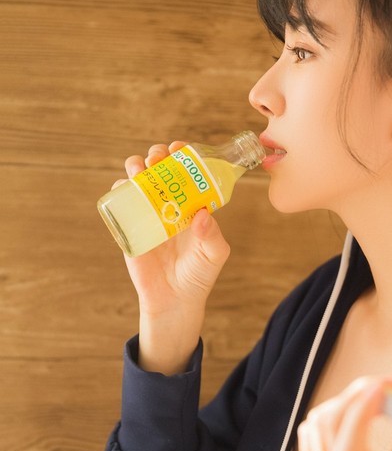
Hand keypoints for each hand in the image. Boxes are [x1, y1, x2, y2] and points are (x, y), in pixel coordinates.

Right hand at [114, 142, 230, 372]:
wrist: (174, 301)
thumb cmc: (198, 275)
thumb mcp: (214, 255)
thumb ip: (212, 237)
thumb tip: (202, 215)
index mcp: (192, 205)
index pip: (187, 172)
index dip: (183, 156)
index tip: (181, 149)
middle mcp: (170, 205)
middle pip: (160, 169)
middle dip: (157, 155)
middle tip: (158, 158)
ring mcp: (148, 213)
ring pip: (139, 180)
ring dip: (136, 165)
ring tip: (139, 168)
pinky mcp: (130, 227)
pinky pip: (121, 202)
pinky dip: (119, 188)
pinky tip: (123, 185)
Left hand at [296, 377, 391, 450]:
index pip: (349, 450)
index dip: (360, 411)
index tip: (384, 388)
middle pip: (329, 429)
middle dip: (356, 394)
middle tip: (385, 385)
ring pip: (316, 426)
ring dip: (343, 402)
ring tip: (373, 399)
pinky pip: (308, 436)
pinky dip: (328, 416)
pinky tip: (352, 414)